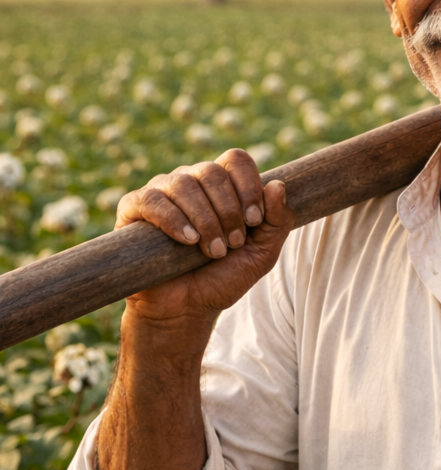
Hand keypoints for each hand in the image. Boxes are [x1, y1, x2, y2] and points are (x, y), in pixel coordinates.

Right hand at [115, 149, 294, 326]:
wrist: (186, 309)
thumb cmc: (221, 278)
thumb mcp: (261, 254)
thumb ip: (278, 222)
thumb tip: (278, 185)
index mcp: (220, 186)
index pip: (235, 160)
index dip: (248, 186)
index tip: (254, 221)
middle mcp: (189, 182)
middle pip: (211, 171)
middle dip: (228, 210)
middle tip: (232, 244)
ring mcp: (160, 193)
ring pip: (184, 183)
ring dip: (206, 220)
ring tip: (212, 251)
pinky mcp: (133, 209)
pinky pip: (152, 200)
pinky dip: (174, 219)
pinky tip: (188, 240)